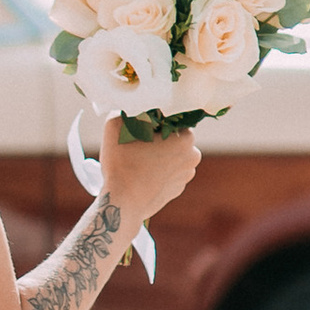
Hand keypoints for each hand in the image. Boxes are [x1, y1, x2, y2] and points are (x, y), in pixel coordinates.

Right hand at [100, 115, 202, 236]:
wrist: (122, 204)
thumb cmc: (121, 163)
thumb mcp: (117, 125)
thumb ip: (128, 110)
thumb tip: (133, 105)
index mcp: (186, 139)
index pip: (173, 119)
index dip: (154, 120)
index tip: (139, 126)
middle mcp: (193, 157)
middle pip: (173, 138)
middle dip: (158, 137)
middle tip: (136, 142)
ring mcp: (185, 177)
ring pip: (171, 156)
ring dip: (157, 154)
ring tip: (136, 160)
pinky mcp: (176, 191)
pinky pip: (167, 173)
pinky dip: (156, 171)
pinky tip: (139, 174)